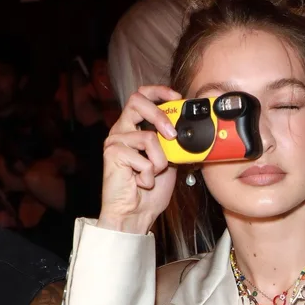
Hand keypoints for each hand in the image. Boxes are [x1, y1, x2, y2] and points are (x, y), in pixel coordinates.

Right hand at [98, 86, 180, 233]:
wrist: (136, 213)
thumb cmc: (151, 189)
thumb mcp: (170, 160)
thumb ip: (174, 143)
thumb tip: (191, 129)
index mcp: (134, 128)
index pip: (141, 96)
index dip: (158, 91)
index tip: (176, 96)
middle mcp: (122, 130)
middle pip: (137, 101)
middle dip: (159, 115)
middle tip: (172, 135)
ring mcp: (115, 141)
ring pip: (148, 137)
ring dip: (160, 161)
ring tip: (153, 174)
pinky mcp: (112, 154)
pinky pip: (144, 158)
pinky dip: (150, 174)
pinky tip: (141, 182)